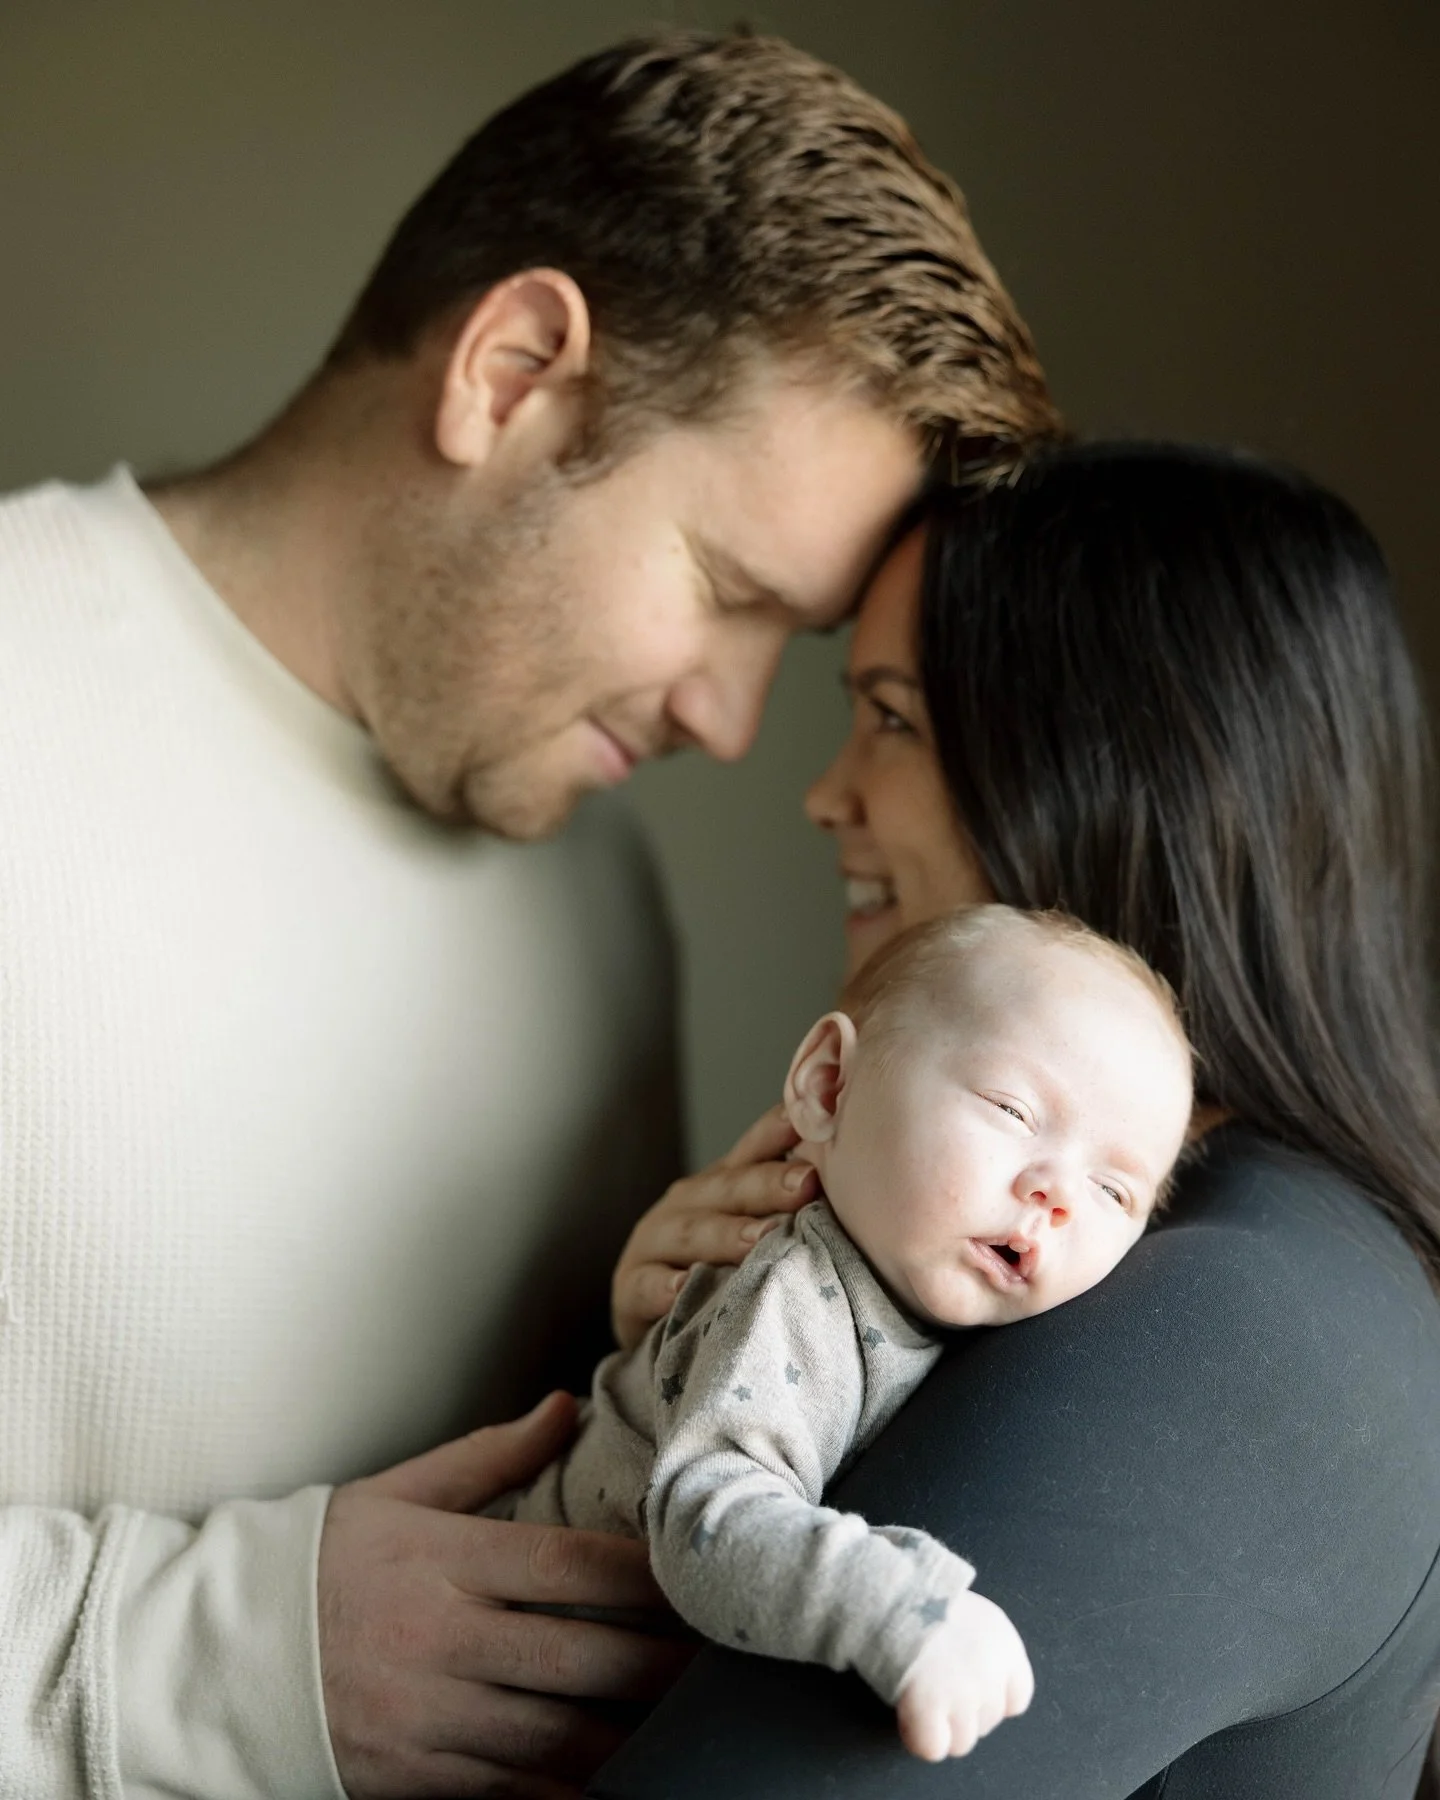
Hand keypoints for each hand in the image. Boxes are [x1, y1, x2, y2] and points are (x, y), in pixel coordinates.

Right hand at [318, 1392, 692, 1798]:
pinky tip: (619, 1786)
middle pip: (575, 1657)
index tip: (698, 1573)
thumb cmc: (316, 1562)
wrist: (209, 1656)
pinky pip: (508, 1792)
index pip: (564, 1566)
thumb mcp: (395, 1492)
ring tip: (692, 1729)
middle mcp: (441, 1639)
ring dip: (630, 1736)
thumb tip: (564, 1406)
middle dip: (659, 1666)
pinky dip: (567, 1793)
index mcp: (442, 1559)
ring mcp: (427, 1717)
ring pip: (552, 1735)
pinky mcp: (412, 1777)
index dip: (642, 1576)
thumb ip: (489, 1455)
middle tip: (725, 1660)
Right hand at [611, 1105, 818, 1349]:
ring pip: (691, 1233)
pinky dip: (665, 1287)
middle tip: (806, 1183)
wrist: (654, 1324)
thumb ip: (793, 1207)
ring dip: (726, 1235)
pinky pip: (647, 1286)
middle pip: (729, 1188)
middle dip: (767, 1184)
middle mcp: (688, 1203)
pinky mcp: (630, 1288)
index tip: (816, 1119)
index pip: (756, 1148)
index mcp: (724, 1183)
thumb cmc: (722, 1272)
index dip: (782, 1131)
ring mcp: (654, 1243)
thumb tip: (863, 1184)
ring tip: (761, 1240)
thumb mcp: (753, 1231)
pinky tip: (685, 1290)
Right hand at [895, 1590, 1034, 1761]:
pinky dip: (920, 1738)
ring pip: (961, 1743)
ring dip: (941, 1728)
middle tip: (935, 1686)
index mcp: (1005, 1646)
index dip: (991, 1700)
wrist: (893, 1594)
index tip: (971, 1693)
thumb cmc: (923, 1598)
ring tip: (920, 1697)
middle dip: (962, 1713)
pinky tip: (911, 1714)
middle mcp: (991, 1674)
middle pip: (987, 1722)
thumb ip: (982, 1649)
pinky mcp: (930, 1709)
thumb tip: (974, 1679)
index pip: (1017, 1699)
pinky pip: (933, 1748)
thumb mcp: (970, 1613)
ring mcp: (963, 1696)